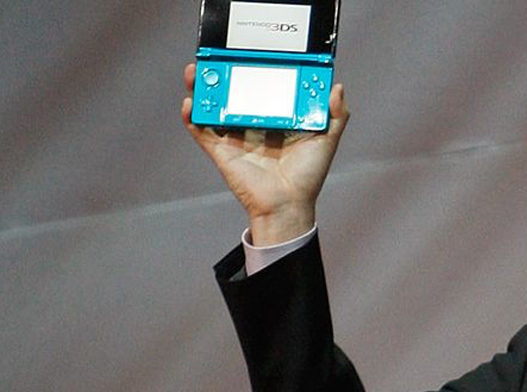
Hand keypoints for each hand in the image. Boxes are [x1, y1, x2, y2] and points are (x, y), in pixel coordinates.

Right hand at [181, 63, 350, 244]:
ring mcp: (235, 137)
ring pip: (213, 107)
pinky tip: (189, 103)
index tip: (250, 52)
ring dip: (201, 89)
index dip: (255, 70)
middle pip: (234, 93)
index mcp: (275, 119)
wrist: (289, 204)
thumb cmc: (308, 176)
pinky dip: (192, 117)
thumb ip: (335, 115)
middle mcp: (253, 125)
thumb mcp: (326, 140)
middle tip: (218, 57)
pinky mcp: (221, 151)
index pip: (264, 89)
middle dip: (223, 74)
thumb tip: (337, 87)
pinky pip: (201, 131)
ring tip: (197, 72)